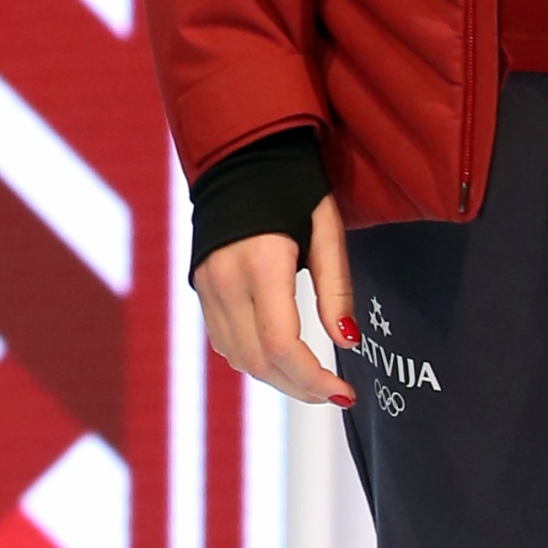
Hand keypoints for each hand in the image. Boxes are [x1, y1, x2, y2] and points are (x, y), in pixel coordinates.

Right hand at [192, 192, 357, 407]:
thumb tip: (347, 343)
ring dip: (277, 378)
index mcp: (261, 263)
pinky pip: (224, 341)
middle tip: (334, 392)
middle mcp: (226, 280)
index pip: (281, 345)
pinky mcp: (201, 288)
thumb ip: (336, 289)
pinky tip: (281, 356)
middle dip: (300, 387)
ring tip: (312, 379)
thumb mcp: (327, 230)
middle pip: (259, 361)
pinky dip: (254, 359)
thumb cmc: (293, 187)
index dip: (313, 379)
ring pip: (238, 359)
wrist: (240, 156)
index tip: (344, 392)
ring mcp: (207, 286)